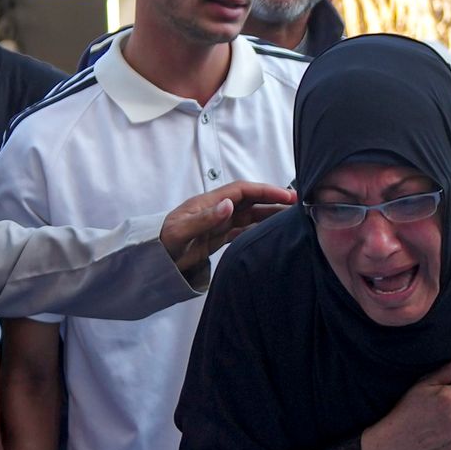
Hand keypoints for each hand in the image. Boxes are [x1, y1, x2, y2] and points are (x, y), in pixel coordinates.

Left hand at [160, 179, 296, 277]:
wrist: (152, 259)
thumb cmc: (163, 242)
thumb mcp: (181, 231)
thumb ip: (205, 219)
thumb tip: (230, 205)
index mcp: (209, 202)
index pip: (244, 191)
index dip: (266, 191)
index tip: (287, 196)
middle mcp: (217, 210)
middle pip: (251, 201)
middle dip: (274, 200)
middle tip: (298, 204)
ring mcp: (219, 223)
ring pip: (251, 215)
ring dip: (270, 214)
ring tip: (292, 218)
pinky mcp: (218, 237)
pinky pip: (244, 230)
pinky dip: (260, 229)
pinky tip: (272, 233)